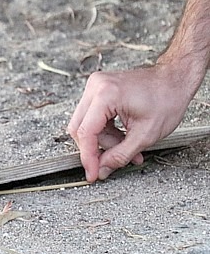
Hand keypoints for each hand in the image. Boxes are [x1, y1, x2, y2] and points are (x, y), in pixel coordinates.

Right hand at [68, 64, 192, 181]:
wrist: (174, 80)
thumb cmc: (167, 99)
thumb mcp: (146, 135)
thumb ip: (120, 155)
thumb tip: (102, 169)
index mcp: (106, 94)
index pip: (86, 132)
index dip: (88, 157)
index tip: (92, 173)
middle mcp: (95, 87)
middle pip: (80, 128)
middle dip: (96, 148)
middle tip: (110, 162)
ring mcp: (94, 87)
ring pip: (85, 125)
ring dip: (104, 141)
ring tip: (126, 147)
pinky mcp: (98, 90)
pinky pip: (92, 117)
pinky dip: (105, 131)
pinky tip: (122, 136)